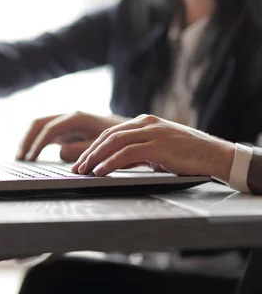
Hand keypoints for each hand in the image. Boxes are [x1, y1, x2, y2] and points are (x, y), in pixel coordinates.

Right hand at [16, 112, 128, 161]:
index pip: (50, 129)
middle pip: (39, 123)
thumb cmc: (116, 139)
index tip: (30, 158)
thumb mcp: (102, 145)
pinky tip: (28, 157)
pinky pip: (43, 134)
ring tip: (20, 159)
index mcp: (77, 118)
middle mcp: (68, 117)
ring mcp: (64, 123)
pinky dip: (34, 143)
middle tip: (19, 158)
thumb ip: (81, 149)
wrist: (125, 131)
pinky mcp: (64, 130)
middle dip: (27, 140)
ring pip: (39, 127)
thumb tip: (59, 153)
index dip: (38, 144)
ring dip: (27, 141)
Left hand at [71, 114, 234, 179]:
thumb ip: (137, 153)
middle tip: (76, 168)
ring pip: (114, 142)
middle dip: (89, 152)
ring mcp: (152, 132)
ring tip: (83, 171)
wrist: (216, 155)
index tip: (81, 161)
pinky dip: (110, 162)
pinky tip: (100, 171)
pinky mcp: (159, 145)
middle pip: (108, 136)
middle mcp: (146, 123)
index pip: (111, 133)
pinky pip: (127, 153)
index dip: (93, 147)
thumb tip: (114, 163)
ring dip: (95, 157)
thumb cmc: (187, 155)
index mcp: (144, 122)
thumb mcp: (158, 151)